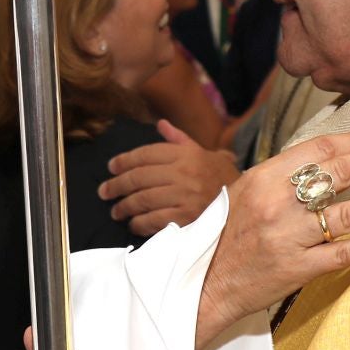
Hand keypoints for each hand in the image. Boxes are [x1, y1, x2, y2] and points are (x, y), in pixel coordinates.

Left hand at [99, 119, 240, 237]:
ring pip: (143, 199)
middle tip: (104, 192)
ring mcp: (185, 196)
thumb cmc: (219, 178)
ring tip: (116, 211)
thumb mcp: (203, 153)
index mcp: (186, 154)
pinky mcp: (186, 218)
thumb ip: (179, 140)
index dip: (124, 160)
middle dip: (117, 185)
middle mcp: (183, 173)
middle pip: (139, 177)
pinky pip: (154, 220)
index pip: (146, 154)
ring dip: (125, 206)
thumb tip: (161, 125)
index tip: (111, 167)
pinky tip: (134, 224)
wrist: (245, 205)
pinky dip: (139, 223)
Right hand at [197, 133, 349, 348]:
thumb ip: (282, 174)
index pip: (318, 149)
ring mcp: (289, 238)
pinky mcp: (298, 268)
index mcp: (263, 178)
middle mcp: (277, 204)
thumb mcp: (246, 191)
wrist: (207, 281)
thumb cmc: (228, 234)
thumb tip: (327, 157)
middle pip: (337, 174)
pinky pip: (343, 254)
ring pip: (348, 213)